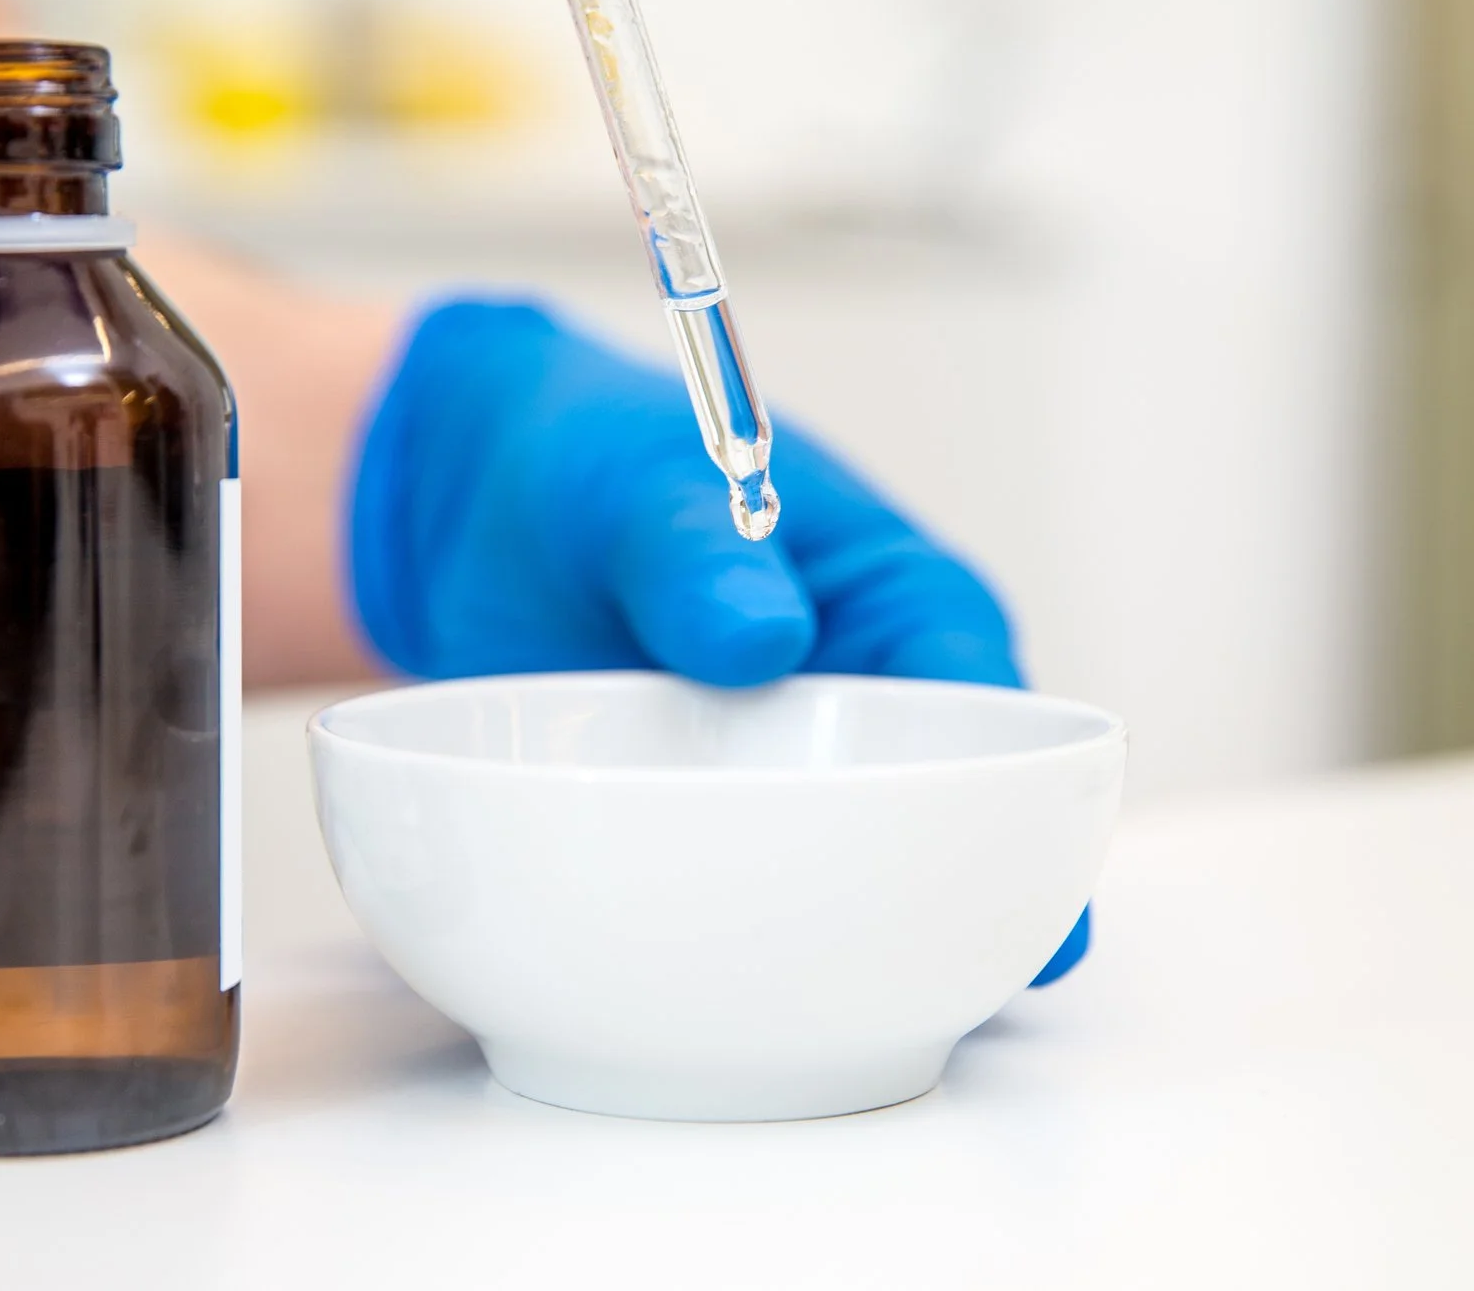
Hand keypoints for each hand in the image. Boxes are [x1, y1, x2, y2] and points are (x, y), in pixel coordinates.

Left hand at [349, 299, 1088, 983]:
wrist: (467, 519)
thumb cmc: (591, 467)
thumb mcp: (636, 484)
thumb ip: (691, 550)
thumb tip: (762, 636)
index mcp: (898, 603)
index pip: (983, 701)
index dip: (1006, 793)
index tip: (995, 868)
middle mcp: (869, 708)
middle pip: (944, 821)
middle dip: (939, 901)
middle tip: (921, 976)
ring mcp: (790, 782)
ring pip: (855, 881)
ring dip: (842, 944)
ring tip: (819, 1007)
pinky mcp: (712, 832)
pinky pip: (750, 902)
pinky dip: (740, 948)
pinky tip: (717, 997)